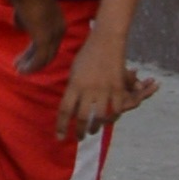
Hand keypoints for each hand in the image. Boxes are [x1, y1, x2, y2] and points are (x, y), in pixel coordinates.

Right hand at [10, 0, 65, 82]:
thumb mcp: (23, 7)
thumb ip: (22, 19)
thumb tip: (20, 28)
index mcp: (57, 22)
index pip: (49, 41)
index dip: (36, 50)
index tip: (25, 55)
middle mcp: (59, 31)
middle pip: (48, 51)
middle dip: (34, 60)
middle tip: (21, 66)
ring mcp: (53, 36)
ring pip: (44, 57)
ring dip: (31, 65)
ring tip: (19, 70)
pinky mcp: (44, 40)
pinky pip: (39, 59)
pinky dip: (31, 66)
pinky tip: (22, 70)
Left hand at [61, 19, 139, 133]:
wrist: (106, 42)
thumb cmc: (87, 56)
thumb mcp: (74, 72)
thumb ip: (73, 90)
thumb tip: (71, 109)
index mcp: (74, 84)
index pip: (65, 110)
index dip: (62, 125)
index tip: (60, 137)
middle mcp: (88, 89)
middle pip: (83, 117)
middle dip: (80, 131)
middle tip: (79, 137)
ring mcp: (105, 89)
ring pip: (101, 117)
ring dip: (96, 127)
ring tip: (93, 131)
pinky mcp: (118, 88)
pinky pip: (117, 109)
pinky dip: (113, 118)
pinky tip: (108, 120)